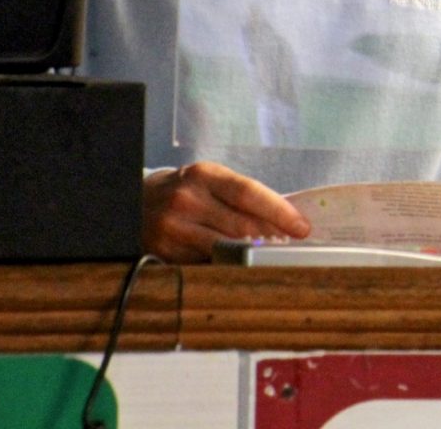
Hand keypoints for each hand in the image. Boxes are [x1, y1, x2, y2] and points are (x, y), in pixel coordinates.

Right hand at [141, 162, 311, 262]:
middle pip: (241, 226)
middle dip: (271, 240)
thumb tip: (287, 220)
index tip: (303, 228)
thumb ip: (243, 197)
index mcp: (204, 175)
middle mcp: (186, 200)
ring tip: (269, 259)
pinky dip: (227, 267)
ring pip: (226, 250)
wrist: (138, 202)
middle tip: (291, 249)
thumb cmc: (187, 191)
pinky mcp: (164, 254)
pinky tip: (238, 267)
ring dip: (252, 257)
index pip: (249, 193)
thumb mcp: (211, 181)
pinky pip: (206, 265)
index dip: (279, 212)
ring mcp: (173, 229)